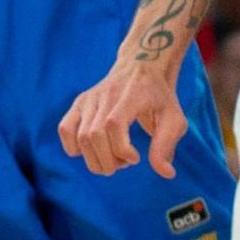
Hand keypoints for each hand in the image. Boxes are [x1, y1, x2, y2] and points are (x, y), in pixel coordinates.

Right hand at [59, 61, 187, 178]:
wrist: (142, 65)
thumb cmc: (160, 97)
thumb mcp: (174, 119)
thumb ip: (166, 145)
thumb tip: (166, 174)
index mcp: (131, 94)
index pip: (114, 124)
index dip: (122, 149)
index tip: (136, 158)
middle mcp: (107, 93)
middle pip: (94, 135)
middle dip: (109, 161)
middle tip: (124, 163)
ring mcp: (91, 97)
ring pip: (81, 137)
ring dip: (95, 159)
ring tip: (112, 158)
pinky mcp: (80, 102)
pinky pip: (65, 129)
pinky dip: (73, 148)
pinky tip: (91, 151)